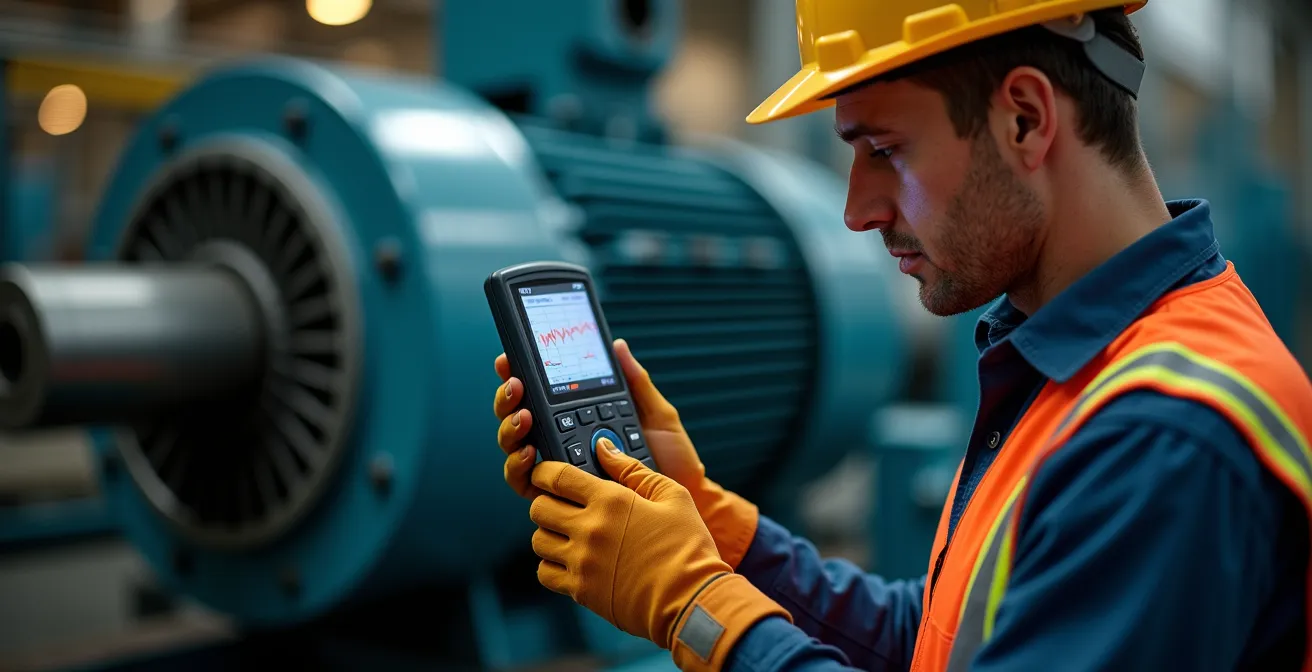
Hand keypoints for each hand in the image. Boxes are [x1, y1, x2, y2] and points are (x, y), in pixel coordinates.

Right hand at [492, 340, 759, 566]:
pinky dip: (518, 467)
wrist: (683, 496)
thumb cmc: (671, 457)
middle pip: (517, 417)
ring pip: (513, 446)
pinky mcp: (557, 497)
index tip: (509, 359)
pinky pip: (524, 483)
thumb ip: (635, 382)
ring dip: (510, 429)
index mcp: (579, 418)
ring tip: (525, 417)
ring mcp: (557, 468)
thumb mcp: (657, 414)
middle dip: (507, 398)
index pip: (540, 394)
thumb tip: (617, 346)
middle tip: (516, 385)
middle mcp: (561, 441)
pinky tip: (529, 454)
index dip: (518, 374)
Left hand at [529, 437, 790, 668]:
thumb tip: (604, 448)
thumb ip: (633, 469)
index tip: (546, 474)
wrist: (692, 599)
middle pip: (539, 507)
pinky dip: (552, 565)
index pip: (557, 476)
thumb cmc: (688, 546)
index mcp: (611, 500)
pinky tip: (571, 560)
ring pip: (538, 540)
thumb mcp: (672, 496)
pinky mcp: (581, 590)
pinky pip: (545, 573)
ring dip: (549, 533)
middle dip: (547, 501)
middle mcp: (590, 529)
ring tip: (568, 533)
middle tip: (561, 504)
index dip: (545, 471)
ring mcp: (582, 562)